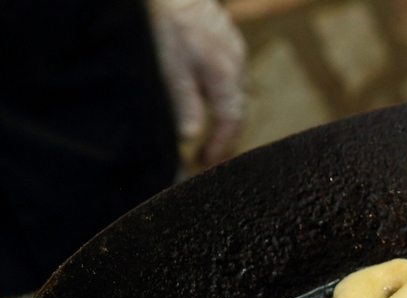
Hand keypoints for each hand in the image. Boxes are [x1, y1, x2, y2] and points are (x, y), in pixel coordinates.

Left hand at [149, 0, 246, 166]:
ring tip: (211, 128)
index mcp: (226, 78)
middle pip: (238, 109)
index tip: (207, 162)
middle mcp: (237, 67)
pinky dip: (223, 91)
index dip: (220, 145)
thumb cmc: (168, 26)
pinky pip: (231, 74)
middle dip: (226, 134)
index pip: (231, 122)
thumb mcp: (171, 71)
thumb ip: (185, 106)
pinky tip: (209, 93)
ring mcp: (235, 51)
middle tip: (209, 153)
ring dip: (225, 112)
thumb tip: (190, 139)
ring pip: (236, 91)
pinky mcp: (227, 40)